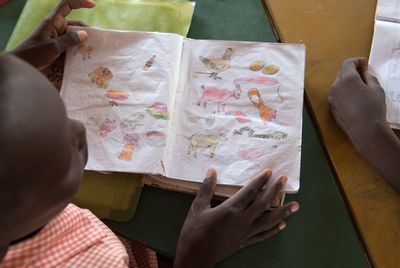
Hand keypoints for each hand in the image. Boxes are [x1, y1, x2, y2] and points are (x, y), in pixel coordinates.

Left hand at [10, 0, 94, 69]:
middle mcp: (57, 28)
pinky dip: (81, 51)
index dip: (79, 2)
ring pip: (76, 38)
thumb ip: (68, 40)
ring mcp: (59, 39)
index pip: (66, 5)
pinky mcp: (60, 50)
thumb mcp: (52, 46)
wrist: (24, 67)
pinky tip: (88, 57)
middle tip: (99, 40)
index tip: (93, 5)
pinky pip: (73, 47)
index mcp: (53, 22)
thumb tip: (85, 34)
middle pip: (76, 25)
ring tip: (96, 50)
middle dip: (87, 30)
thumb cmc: (34, 54)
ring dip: (85, 43)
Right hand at [174, 168, 298, 267]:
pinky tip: (282, 224)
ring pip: (269, 220)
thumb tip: (211, 170)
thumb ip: (206, 188)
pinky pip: (263, 234)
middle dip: (275, 190)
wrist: (196, 256)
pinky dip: (274, 229)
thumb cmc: (194, 231)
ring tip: (296, 205)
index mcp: (231, 209)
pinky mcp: (245, 241)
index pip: (250, 191)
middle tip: (284, 179)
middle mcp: (242, 220)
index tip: (270, 171)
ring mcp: (246, 232)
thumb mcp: (198, 207)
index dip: (260, 180)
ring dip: (283, 211)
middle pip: (263, 203)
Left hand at [329, 57, 387, 149]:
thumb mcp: (376, 88)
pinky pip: (337, 96)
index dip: (357, 61)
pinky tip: (355, 100)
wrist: (365, 130)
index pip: (347, 63)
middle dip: (352, 72)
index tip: (364, 63)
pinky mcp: (332, 108)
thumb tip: (364, 73)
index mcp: (346, 79)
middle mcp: (335, 87)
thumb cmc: (372, 108)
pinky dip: (344, 94)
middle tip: (364, 75)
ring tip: (361, 89)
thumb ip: (369, 77)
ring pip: (339, 85)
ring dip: (348, 83)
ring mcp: (332, 98)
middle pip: (342, 74)